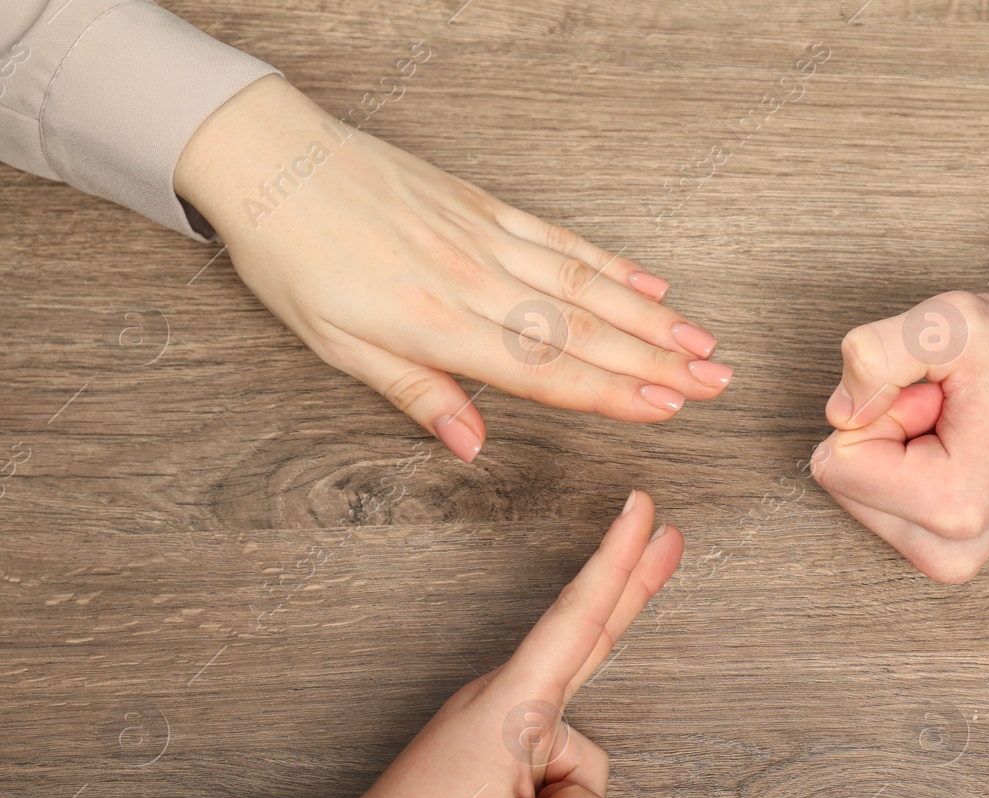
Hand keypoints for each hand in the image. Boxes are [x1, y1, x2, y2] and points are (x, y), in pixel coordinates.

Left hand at [174, 76, 731, 464]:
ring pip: (586, 284)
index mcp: (435, 322)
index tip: (666, 411)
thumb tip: (472, 446)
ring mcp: (485, 237)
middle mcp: (473, 278)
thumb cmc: (294, 257)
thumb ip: (416, 393)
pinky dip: (611, 263)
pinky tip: (651, 284)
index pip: (543, 369)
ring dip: (651, 317)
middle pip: (583, 328)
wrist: (271, 160)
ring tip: (704, 343)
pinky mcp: (485, 206)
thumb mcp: (337, 345)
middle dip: (658, 361)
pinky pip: (560, 239)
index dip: (611, 394)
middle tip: (717, 383)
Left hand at [317, 490, 681, 797]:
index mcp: (513, 706)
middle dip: (633, 588)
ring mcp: (498, 726)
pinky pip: (547, 780)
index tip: (640, 507)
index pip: (579, 620)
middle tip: (669, 534)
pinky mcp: (491, 752)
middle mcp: (506, 701)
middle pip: (588, 639)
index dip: (618, 562)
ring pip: (573, 761)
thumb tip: (581, 796)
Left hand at [814, 292, 988, 582]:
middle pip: (843, 481)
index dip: (878, 411)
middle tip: (949, 413)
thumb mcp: (953, 323)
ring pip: (859, 492)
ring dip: (897, 449)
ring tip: (958, 431)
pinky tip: (957, 451)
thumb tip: (839, 411)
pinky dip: (907, 468)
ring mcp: (946, 559)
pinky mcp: (944, 556)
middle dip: (885, 432)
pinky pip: (880, 504)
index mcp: (952, 505)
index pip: (837, 462)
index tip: (935, 401)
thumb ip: (876, 354)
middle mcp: (947, 550)